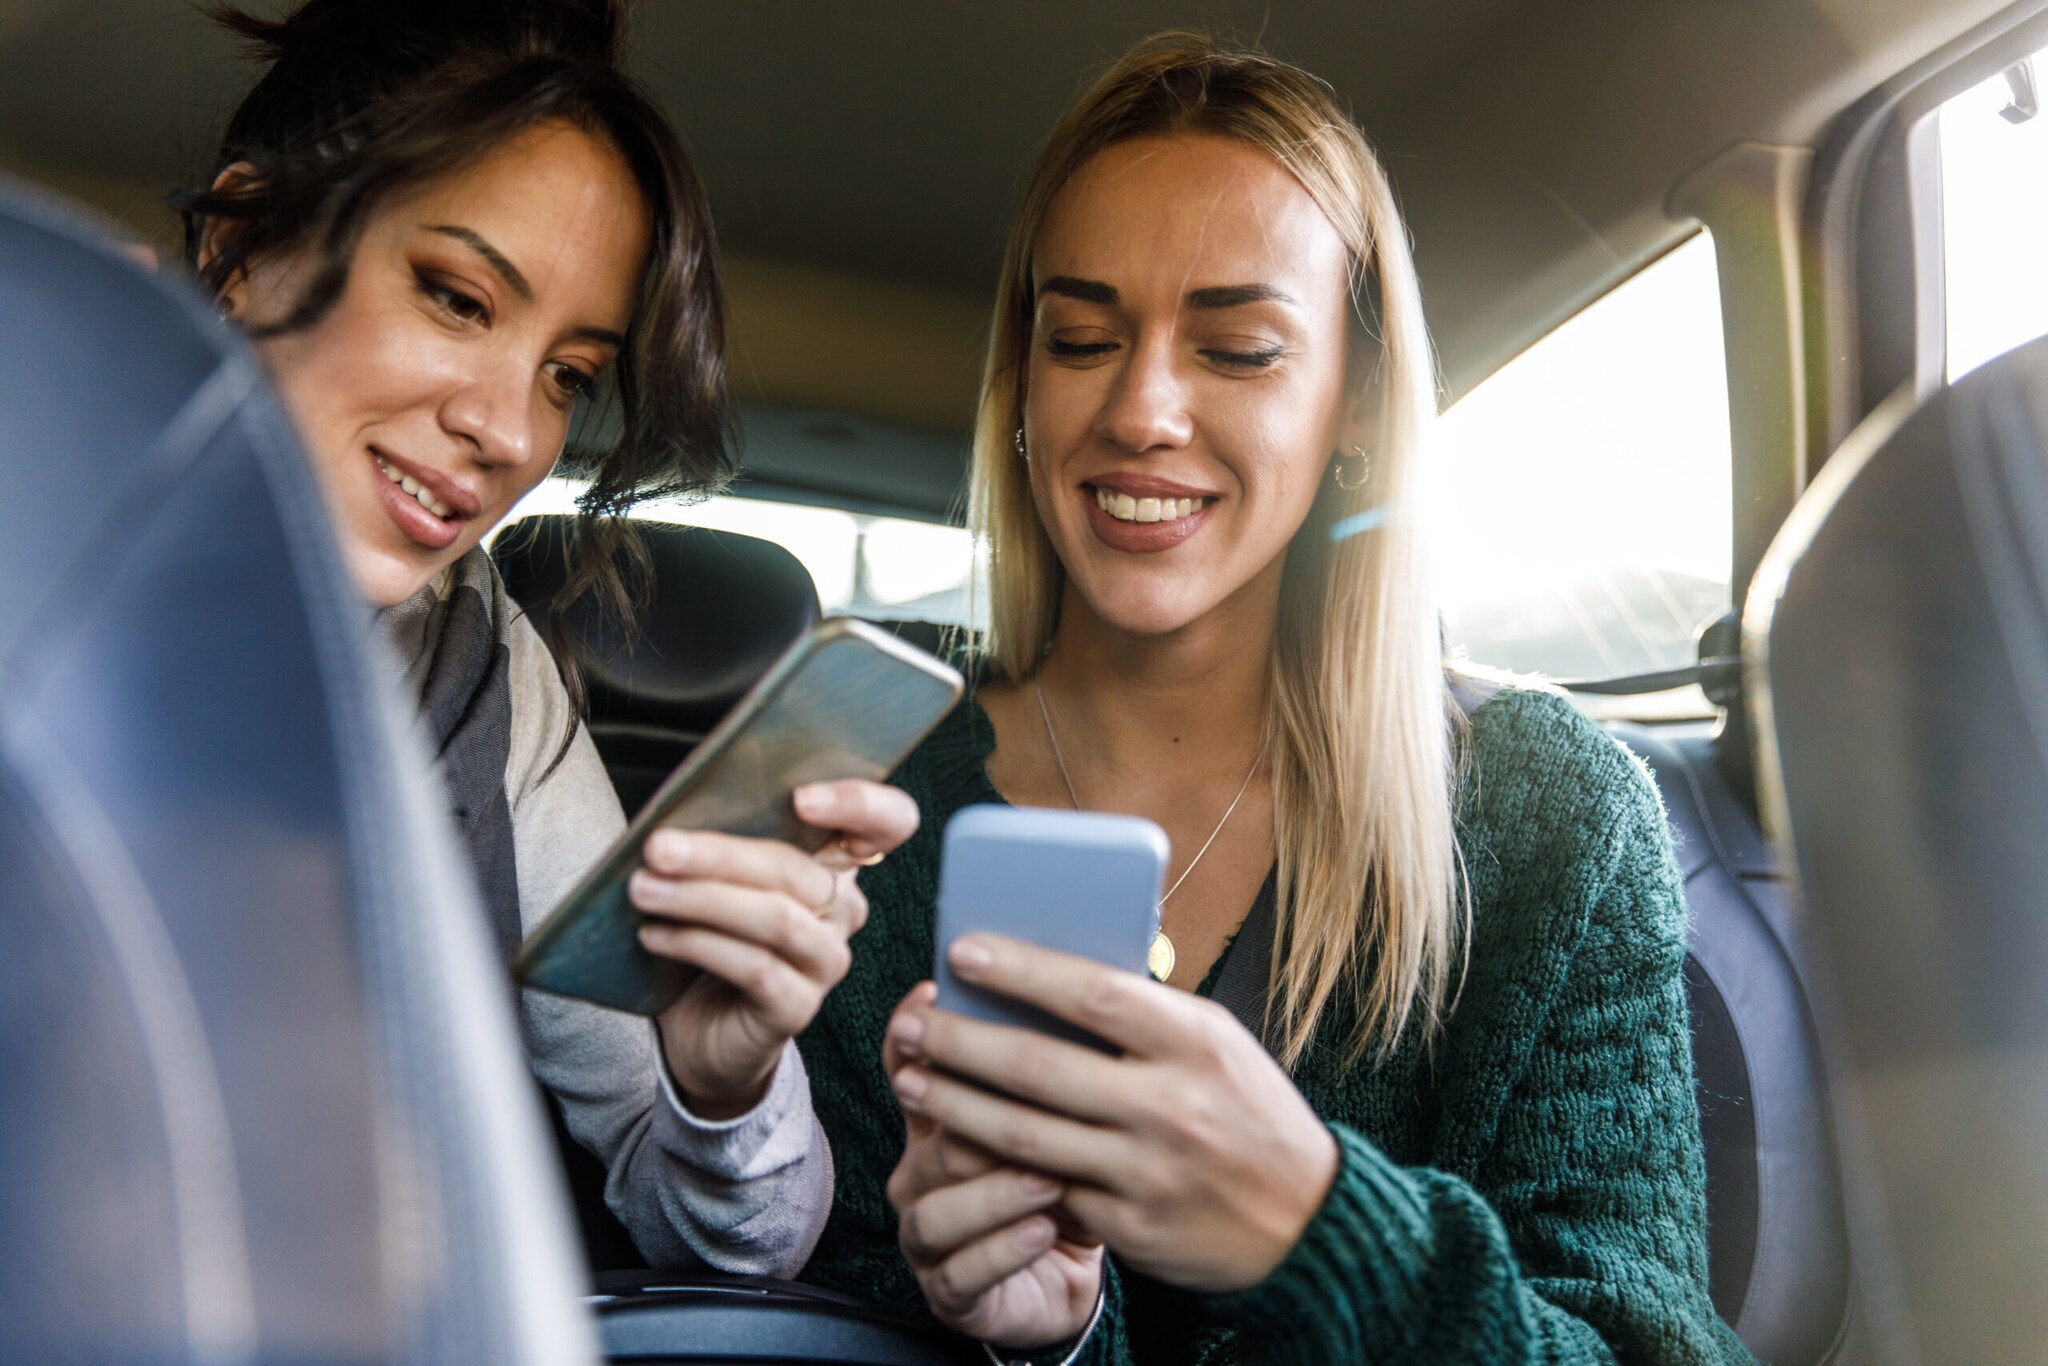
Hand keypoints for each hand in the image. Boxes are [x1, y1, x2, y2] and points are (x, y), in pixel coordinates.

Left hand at [637, 778, 916, 1117]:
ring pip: (778, 919)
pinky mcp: (797, 1007)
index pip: (887, 823)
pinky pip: (755, 968)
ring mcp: (825, 961)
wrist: (700, 1025)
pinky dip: (698, 945)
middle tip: (658, 848)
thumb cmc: (709, 933)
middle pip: (799, 870)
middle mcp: (842, 909)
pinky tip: (655, 935)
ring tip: (644, 890)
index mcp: (834, 863)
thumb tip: (675, 818)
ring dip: (702, 900)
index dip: (860, 803)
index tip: (801, 798)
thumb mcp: (719, 876)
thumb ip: (721, 838)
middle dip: (721, 855)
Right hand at [884, 983, 1103, 1348]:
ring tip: (1048, 1178)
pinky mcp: (950, 1292)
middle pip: (931, 1135)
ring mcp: (928, 1233)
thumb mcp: (1068, 1112)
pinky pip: (963, 1272)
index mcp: (943, 1117)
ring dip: (995, 1191)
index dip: (914, 1030)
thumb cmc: (1071, 1177)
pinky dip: (1004, 1249)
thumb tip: (1092, 977)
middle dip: (975, 1117)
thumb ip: (1060, 1057)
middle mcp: (921, 1171)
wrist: (1069, 1271)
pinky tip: (1045, 1229)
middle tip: (1031, 1106)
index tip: (934, 994)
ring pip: (937, 1208)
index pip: (907, 1064)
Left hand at [888, 936, 1338, 1292]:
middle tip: (908, 1024)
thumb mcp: (1215, 1045)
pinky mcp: (1130, 1226)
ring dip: (954, 1105)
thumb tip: (1044, 976)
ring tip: (909, 1080)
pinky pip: (1044, 1189)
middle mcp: (1170, 1104)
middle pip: (1038, 1067)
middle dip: (958, 1043)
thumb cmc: (1248, 1112)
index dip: (1019, 970)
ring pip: (1023, 1135)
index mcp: (1194, 1041)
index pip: (1091, 992)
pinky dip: (991, 1166)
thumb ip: (1143, 1017)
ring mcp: (1146, 1170)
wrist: (1305, 1222)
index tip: (959, 951)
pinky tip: (954, 1143)